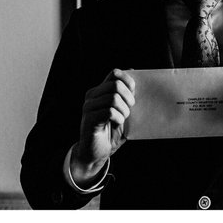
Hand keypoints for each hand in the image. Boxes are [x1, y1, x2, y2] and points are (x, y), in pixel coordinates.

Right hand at [71, 69, 134, 185]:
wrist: (96, 152)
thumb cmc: (111, 131)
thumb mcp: (122, 111)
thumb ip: (127, 94)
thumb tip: (133, 71)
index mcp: (100, 91)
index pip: (114, 73)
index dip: (128, 80)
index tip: (134, 92)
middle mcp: (92, 96)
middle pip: (115, 85)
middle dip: (128, 98)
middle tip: (129, 110)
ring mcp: (88, 107)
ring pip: (113, 99)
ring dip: (124, 111)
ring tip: (122, 119)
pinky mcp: (89, 119)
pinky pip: (109, 112)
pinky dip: (118, 119)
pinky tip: (116, 124)